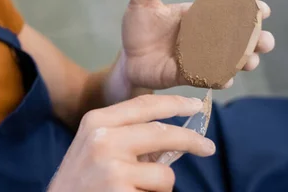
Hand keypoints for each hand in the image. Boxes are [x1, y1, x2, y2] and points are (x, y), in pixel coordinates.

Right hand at [47, 94, 215, 191]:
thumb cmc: (79, 179)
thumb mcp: (94, 146)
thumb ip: (126, 135)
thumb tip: (173, 138)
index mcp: (96, 121)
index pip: (144, 105)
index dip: (175, 103)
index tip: (196, 105)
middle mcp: (103, 139)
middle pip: (163, 133)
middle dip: (191, 140)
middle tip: (208, 147)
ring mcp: (113, 168)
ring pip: (165, 175)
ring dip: (160, 188)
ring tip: (136, 190)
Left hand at [120, 0, 274, 89]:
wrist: (126, 55)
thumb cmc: (138, 27)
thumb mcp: (141, 2)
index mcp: (200, 16)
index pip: (232, 10)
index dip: (251, 9)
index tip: (263, 8)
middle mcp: (206, 38)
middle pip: (242, 39)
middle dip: (259, 40)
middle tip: (264, 41)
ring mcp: (201, 58)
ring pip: (233, 61)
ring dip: (244, 62)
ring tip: (249, 62)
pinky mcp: (190, 76)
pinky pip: (211, 79)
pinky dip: (220, 79)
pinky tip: (225, 79)